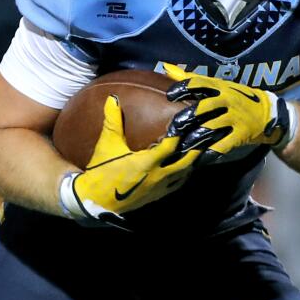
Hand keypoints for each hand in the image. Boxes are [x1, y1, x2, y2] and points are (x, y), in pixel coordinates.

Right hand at [67, 95, 199, 215]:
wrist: (95, 201)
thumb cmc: (101, 171)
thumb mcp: (106, 145)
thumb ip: (112, 121)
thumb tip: (112, 98)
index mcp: (147, 162)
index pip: (171, 146)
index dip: (180, 133)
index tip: (186, 121)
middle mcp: (158, 176)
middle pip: (186, 161)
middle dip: (195, 148)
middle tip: (204, 135)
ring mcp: (159, 188)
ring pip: (184, 174)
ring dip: (192, 162)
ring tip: (199, 149)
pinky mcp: (157, 196)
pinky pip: (177, 184)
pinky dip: (184, 174)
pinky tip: (185, 167)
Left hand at [163, 64, 293, 161]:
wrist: (269, 113)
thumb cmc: (238, 98)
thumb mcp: (219, 85)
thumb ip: (192, 79)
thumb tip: (166, 68)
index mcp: (220, 88)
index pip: (199, 83)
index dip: (183, 88)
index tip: (169, 96)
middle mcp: (227, 101)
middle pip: (203, 107)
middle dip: (186, 118)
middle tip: (173, 128)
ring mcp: (235, 118)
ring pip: (210, 128)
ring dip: (194, 138)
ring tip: (182, 146)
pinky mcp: (241, 134)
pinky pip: (223, 145)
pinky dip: (210, 153)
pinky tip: (200, 159)